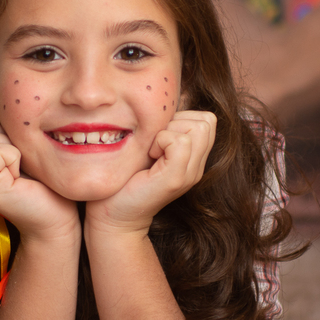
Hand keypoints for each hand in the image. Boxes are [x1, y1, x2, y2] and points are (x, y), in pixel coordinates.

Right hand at [0, 117, 78, 241]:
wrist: (57, 220)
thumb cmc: (45, 183)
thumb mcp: (21, 151)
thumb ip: (4, 133)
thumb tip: (1, 103)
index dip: (5, 133)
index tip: (18, 159)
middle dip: (7, 139)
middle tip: (20, 166)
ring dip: (12, 148)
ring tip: (20, 172)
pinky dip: (14, 157)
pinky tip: (20, 178)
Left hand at [85, 110, 216, 236]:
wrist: (112, 216)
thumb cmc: (123, 179)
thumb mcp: (149, 148)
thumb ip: (163, 129)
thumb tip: (163, 103)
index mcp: (193, 159)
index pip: (207, 119)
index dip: (182, 118)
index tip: (157, 138)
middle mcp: (197, 167)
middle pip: (206, 120)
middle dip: (178, 122)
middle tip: (155, 143)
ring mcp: (190, 174)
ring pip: (197, 127)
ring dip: (169, 131)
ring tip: (152, 151)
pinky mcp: (176, 178)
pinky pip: (180, 141)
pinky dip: (160, 141)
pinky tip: (149, 157)